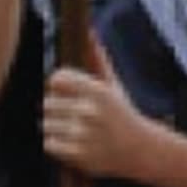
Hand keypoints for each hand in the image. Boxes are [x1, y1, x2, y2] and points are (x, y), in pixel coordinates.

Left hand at [41, 32, 157, 181]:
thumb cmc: (123, 115)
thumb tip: (90, 33)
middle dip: (56, 109)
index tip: (68, 94)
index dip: (59, 86)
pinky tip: (72, 143)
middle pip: (47, 103)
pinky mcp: (76, 154)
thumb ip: (97, 60)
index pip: (57, 79)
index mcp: (97, 90)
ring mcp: (82, 133)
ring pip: (45, 124)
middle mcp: (88, 110)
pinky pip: (48, 144)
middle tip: (71, 115)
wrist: (140, 150)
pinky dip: (56, 144)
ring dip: (55, 128)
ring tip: (72, 130)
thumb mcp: (114, 86)